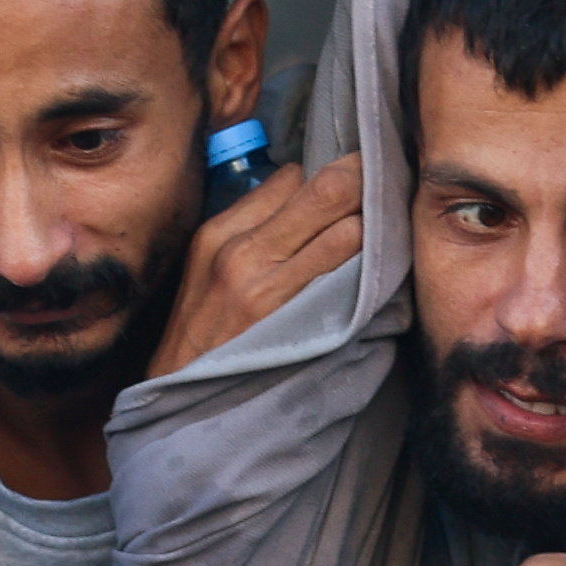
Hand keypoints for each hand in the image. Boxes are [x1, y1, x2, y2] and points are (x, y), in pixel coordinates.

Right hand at [146, 148, 362, 378]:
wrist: (180, 393)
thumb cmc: (200, 331)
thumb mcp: (206, 267)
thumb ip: (250, 223)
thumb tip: (300, 182)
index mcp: (219, 232)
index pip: (293, 176)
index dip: (329, 172)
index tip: (351, 179)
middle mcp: (243, 250)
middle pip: (329, 188)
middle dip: (365, 181)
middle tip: (386, 188)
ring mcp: (269, 284)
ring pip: (350, 226)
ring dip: (374, 225)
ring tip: (384, 231)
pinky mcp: (294, 316)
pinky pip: (349, 268)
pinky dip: (369, 260)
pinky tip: (375, 264)